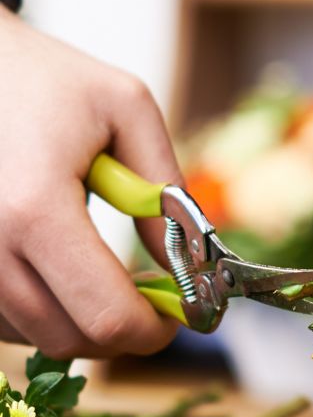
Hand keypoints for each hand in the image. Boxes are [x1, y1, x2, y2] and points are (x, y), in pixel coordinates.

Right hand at [0, 9, 181, 358]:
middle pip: (69, 338)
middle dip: (124, 331)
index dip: (154, 329)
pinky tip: (62, 272)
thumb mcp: (127, 110)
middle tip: (154, 300)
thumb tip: (189, 263)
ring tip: (107, 274)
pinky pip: (2, 318)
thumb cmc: (47, 78)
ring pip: (32, 336)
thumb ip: (165, 189)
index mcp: (35, 209)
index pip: (105, 315)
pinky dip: (42, 311)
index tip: (181, 313)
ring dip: (81, 321)